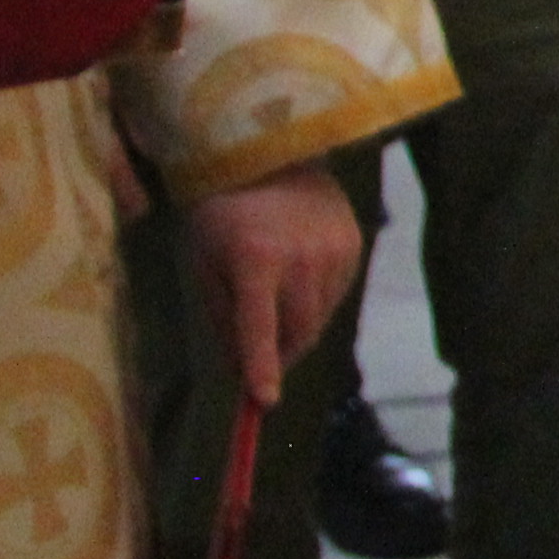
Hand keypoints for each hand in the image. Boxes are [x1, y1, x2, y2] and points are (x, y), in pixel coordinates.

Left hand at [185, 163, 361, 408]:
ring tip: (277, 304)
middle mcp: (300, 257)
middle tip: (263, 365)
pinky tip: (299, 277)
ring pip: (320, 317)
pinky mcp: (354, 245)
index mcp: (254, 260)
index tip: (265, 401)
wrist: (272, 156)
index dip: (262, 366)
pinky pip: (337, 295)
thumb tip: (242, 366)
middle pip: (298, 331)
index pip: (259, 326)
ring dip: (298, 328)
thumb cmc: (222, 215)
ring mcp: (333, 250)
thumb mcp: (205, 264)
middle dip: (281, 354)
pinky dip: (316, 301)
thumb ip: (223, 317)